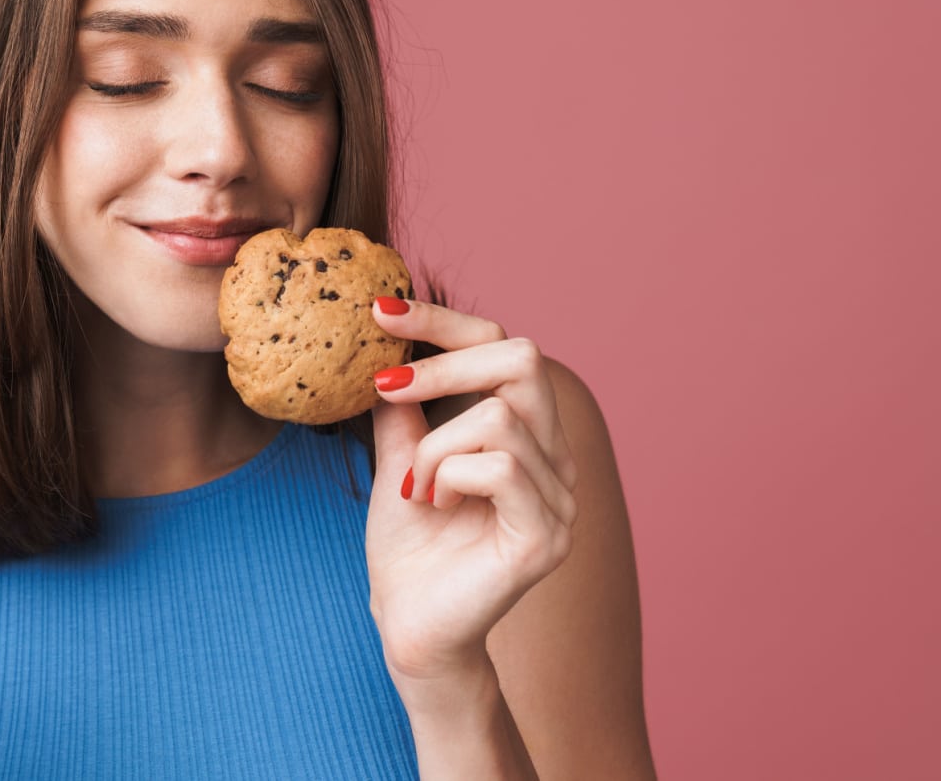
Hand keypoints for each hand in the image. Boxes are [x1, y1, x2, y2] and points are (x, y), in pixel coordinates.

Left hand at [363, 297, 578, 682]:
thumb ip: (405, 406)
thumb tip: (387, 345)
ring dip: (434, 447)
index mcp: (528, 434)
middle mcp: (556, 459)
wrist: (409, 627)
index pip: (504, 347)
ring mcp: (561, 498)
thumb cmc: (407, 549)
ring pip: (499, 417)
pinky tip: (433, 506)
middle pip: (522, 359)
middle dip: (442, 366)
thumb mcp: (398, 458)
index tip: (379, 312)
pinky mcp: (547, 535)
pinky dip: (450, 476)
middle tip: (385, 393)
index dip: (445, 321)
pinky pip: (501, 467)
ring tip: (416, 489)